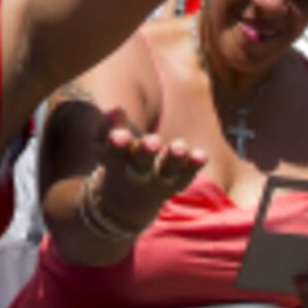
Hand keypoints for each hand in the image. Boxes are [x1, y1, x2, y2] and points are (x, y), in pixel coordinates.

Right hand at [94, 108, 204, 226]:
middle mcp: (137, 175)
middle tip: (152, 141)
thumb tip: (116, 110)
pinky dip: (194, 166)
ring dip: (174, 159)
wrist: (130, 198)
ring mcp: (159, 180)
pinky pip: (187, 175)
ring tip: (179, 147)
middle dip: (146, 152)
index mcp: (116, 164)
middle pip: (141, 164)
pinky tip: (201, 155)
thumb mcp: (105, 143)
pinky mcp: (177, 180)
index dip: (116, 144)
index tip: (119, 132)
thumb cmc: (118, 156)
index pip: (114, 153)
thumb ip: (107, 125)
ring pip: (168, 171)